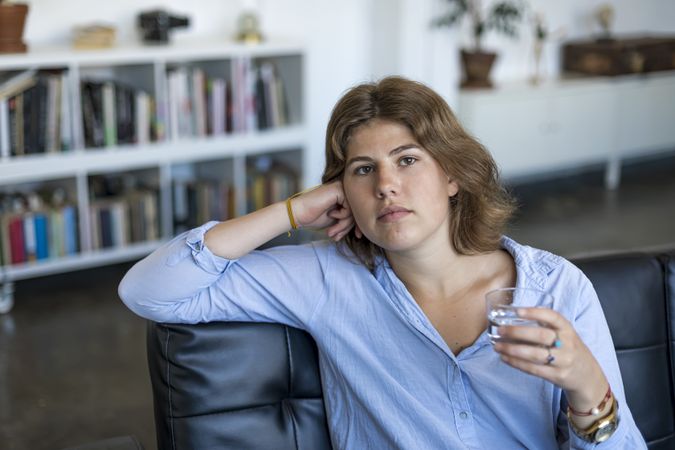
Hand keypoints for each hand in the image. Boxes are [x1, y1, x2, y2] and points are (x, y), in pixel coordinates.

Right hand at [290, 181, 354, 240]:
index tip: (357, 236)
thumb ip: (349, 219)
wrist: (298, 214)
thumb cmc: (314, 216)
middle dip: (347, 227)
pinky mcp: (338, 189)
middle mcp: (344, 189)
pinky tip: (331, 214)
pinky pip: (349, 207)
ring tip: (332, 231)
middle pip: (357, 211)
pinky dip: (341, 215)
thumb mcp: (336, 220)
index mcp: (344, 195)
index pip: (358, 211)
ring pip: (354, 211)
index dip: (358, 225)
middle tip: (336, 236)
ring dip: (343, 225)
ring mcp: (341, 188)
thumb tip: (364, 227)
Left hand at [493, 307, 609, 413]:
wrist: (588, 376)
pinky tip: (505, 358)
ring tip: (497, 346)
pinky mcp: (558, 376)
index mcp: (568, 329)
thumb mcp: (564, 334)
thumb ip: (545, 326)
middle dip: (518, 332)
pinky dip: (517, 363)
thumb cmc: (568, 349)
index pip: (553, 317)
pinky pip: (534, 369)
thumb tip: (512, 317)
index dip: (534, 313)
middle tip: (500, 330)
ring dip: (513, 350)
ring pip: (536, 355)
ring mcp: (564, 361)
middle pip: (541, 336)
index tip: (516, 310)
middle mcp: (568, 343)